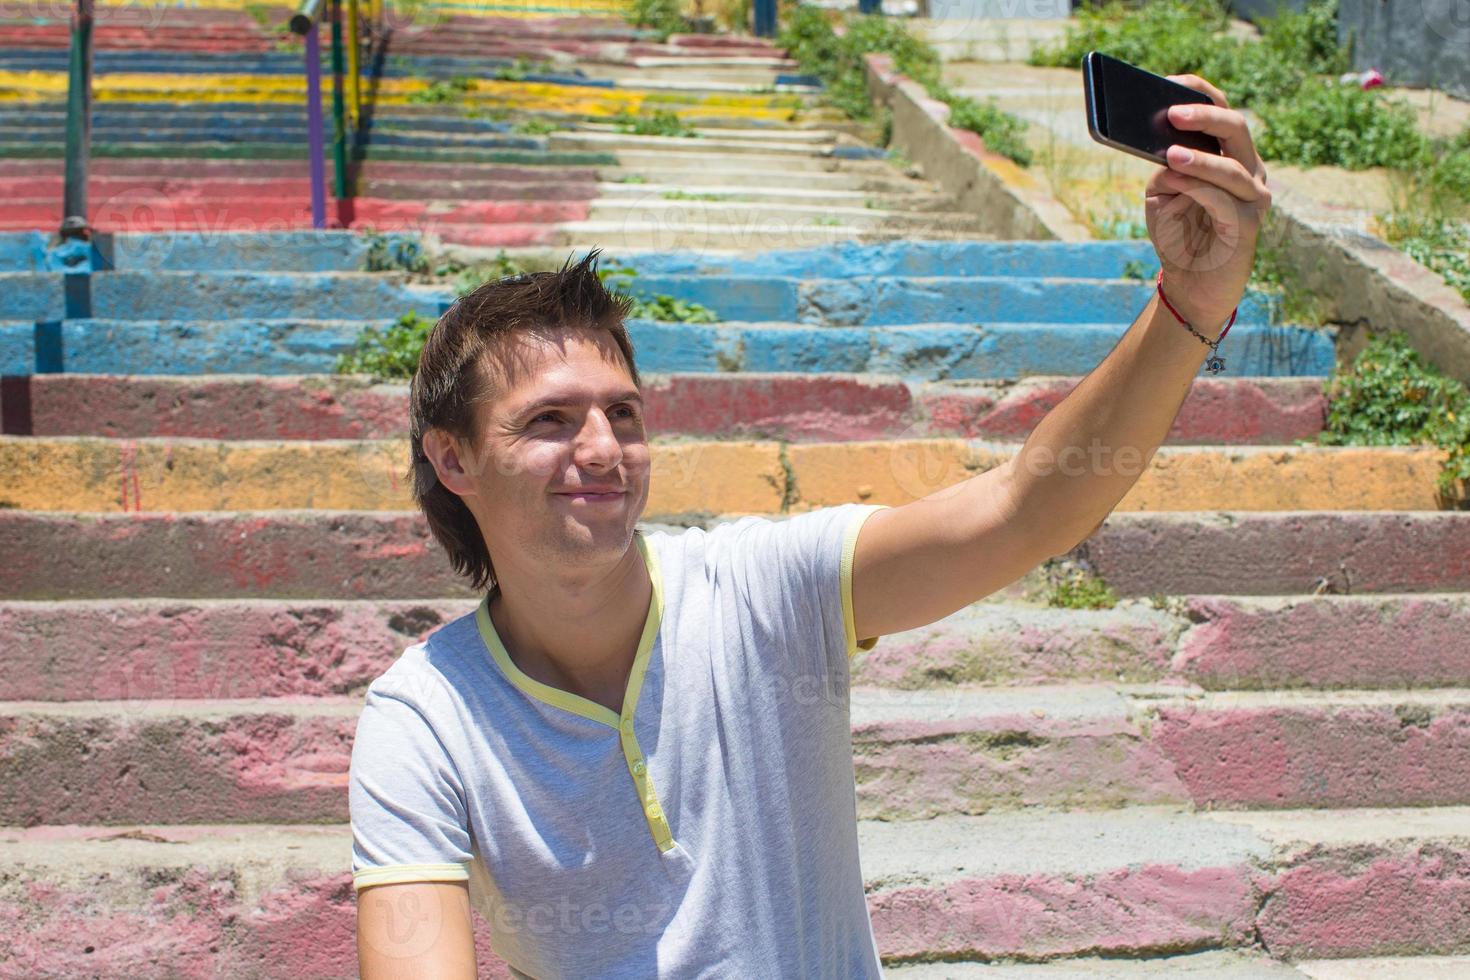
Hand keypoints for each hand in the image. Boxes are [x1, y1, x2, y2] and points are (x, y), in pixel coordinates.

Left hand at [1144, 74, 1271, 335]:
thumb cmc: (1177, 233)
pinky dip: (1197, 188)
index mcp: (1229, 154)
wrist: (1191, 283)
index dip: (1199, 93)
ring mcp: (1253, 196)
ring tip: (1169, 154)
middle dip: (1204, 117)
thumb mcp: (1164, 191)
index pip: (1221, 112)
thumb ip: (1166, 164)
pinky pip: (1224, 200)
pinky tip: (1173, 181)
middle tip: (1170, 112)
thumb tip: (1158, 141)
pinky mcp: (1248, 224)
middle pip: (1236, 128)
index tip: (1169, 81)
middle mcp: (1248, 169)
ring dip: (1199, 159)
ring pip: (1232, 167)